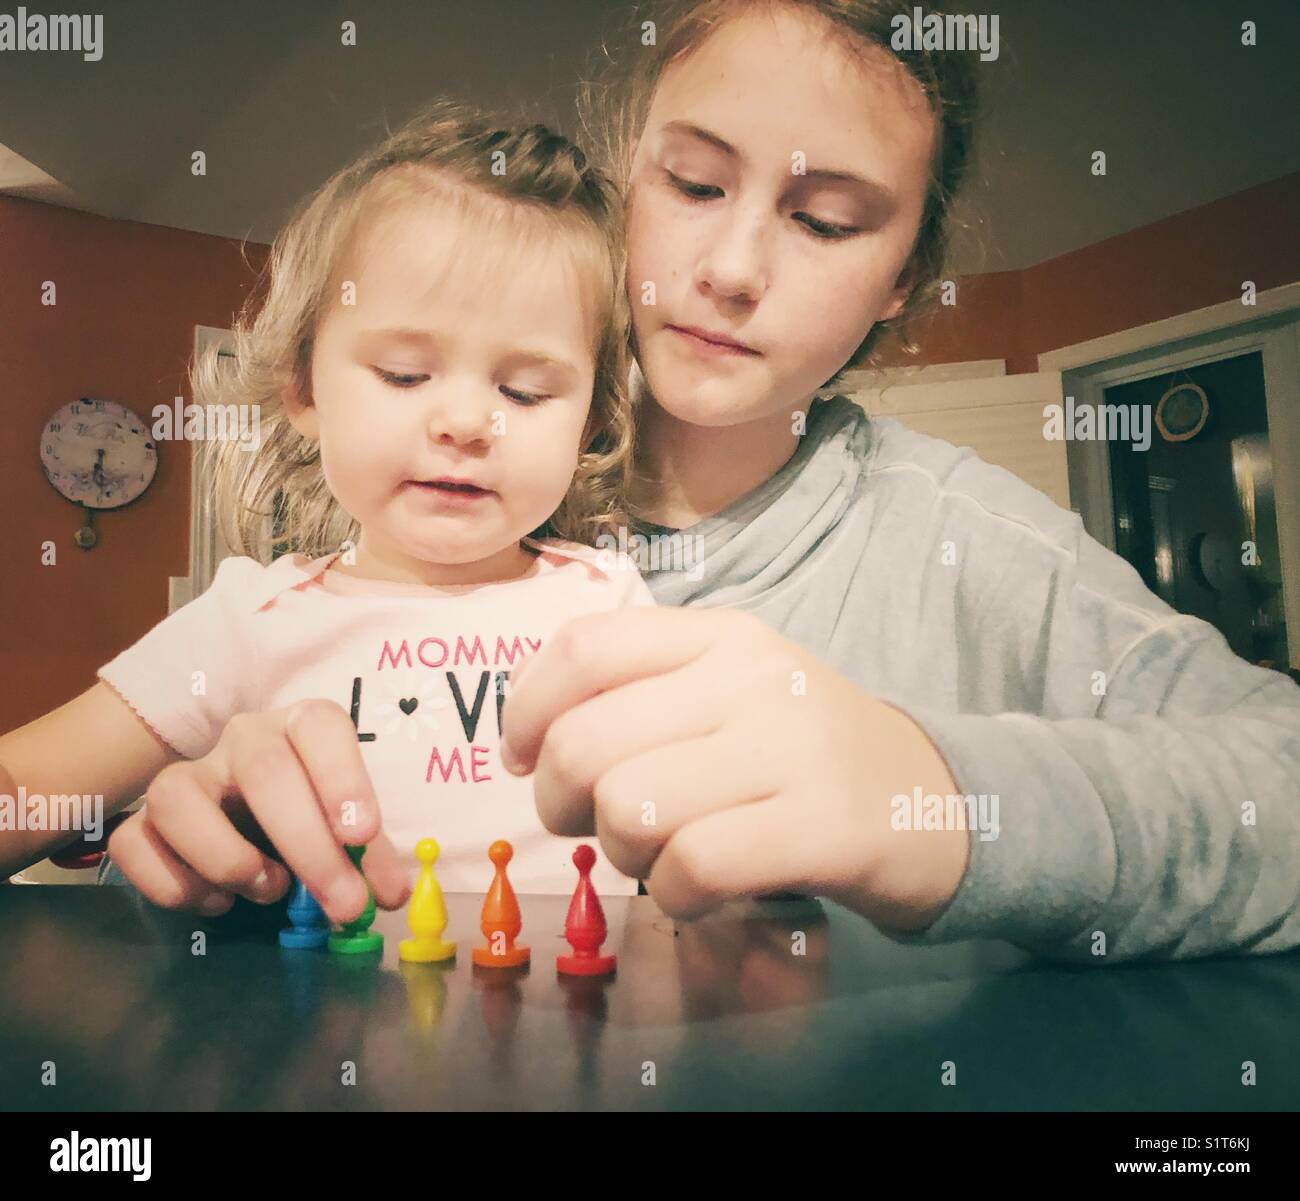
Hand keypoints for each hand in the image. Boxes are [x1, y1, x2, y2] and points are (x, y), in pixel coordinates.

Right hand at [107, 700, 408, 921]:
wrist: (251, 826)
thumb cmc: (311, 820)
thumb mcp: (348, 833)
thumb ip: (371, 859)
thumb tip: (387, 894)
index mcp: (300, 728)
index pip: (320, 725)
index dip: (343, 777)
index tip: (363, 835)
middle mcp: (242, 740)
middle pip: (263, 770)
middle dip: (307, 843)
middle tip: (343, 902)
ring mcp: (187, 776)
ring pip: (175, 796)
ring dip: (227, 857)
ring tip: (270, 890)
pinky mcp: (142, 821)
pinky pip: (133, 844)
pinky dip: (175, 886)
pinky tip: (219, 901)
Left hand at [501, 608, 969, 928]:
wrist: (934, 796)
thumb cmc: (801, 749)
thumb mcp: (728, 690)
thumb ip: (636, 691)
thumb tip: (525, 735)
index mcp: (719, 634)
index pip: (584, 648)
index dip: (524, 710)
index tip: (519, 757)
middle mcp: (751, 678)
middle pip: (584, 742)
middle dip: (560, 801)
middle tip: (593, 822)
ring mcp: (791, 748)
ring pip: (629, 808)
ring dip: (623, 852)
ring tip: (661, 853)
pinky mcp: (822, 826)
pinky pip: (691, 867)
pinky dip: (674, 894)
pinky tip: (699, 888)